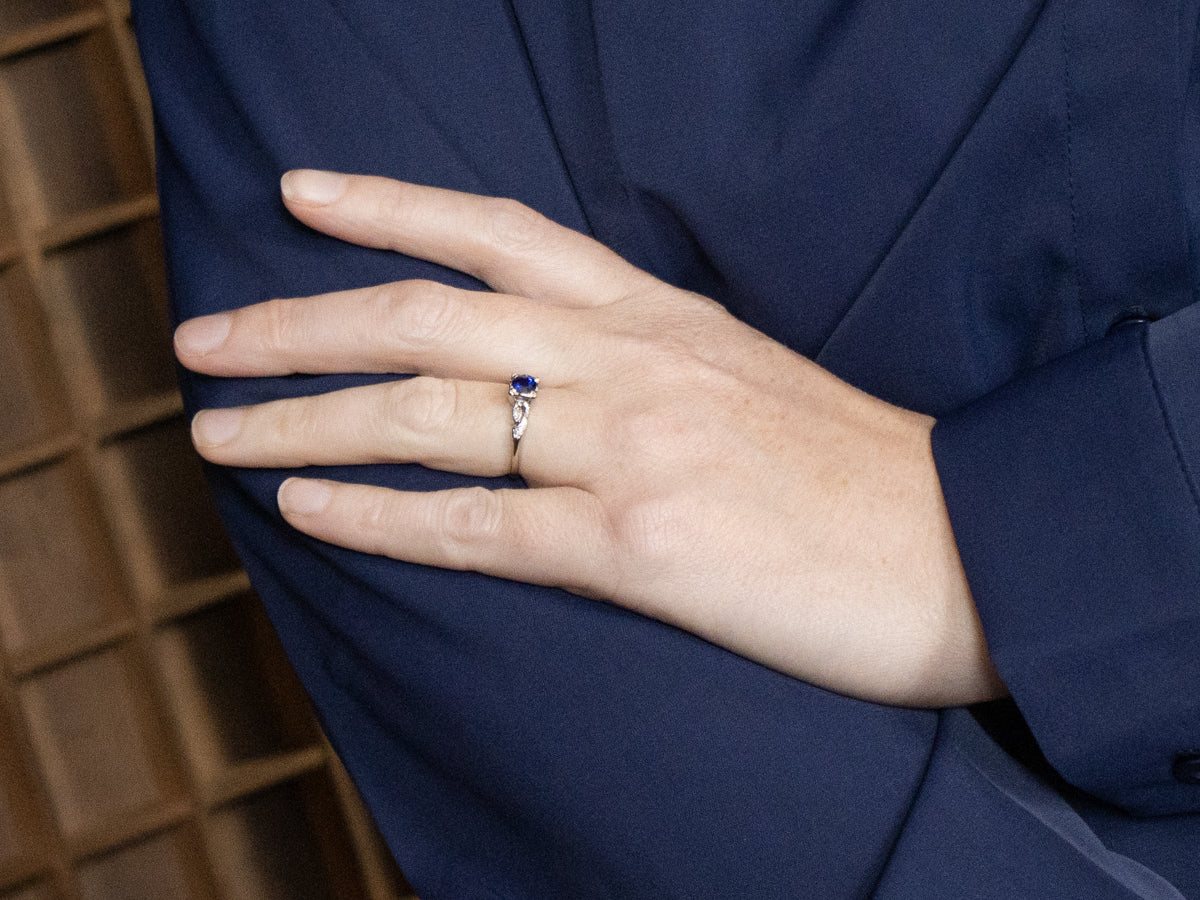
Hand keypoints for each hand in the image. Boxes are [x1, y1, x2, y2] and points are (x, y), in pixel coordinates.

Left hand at [176, 170, 1004, 706]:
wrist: (964, 549)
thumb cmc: (855, 470)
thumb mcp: (742, 373)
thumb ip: (642, 357)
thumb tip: (548, 371)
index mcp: (657, 315)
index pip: (495, 233)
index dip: (387, 206)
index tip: (299, 196)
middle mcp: (631, 362)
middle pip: (425, 319)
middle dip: (296, 322)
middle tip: (202, 340)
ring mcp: (632, 449)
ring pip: (430, 416)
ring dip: (303, 419)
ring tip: (218, 433)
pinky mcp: (641, 548)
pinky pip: (477, 525)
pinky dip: (379, 516)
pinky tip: (306, 508)